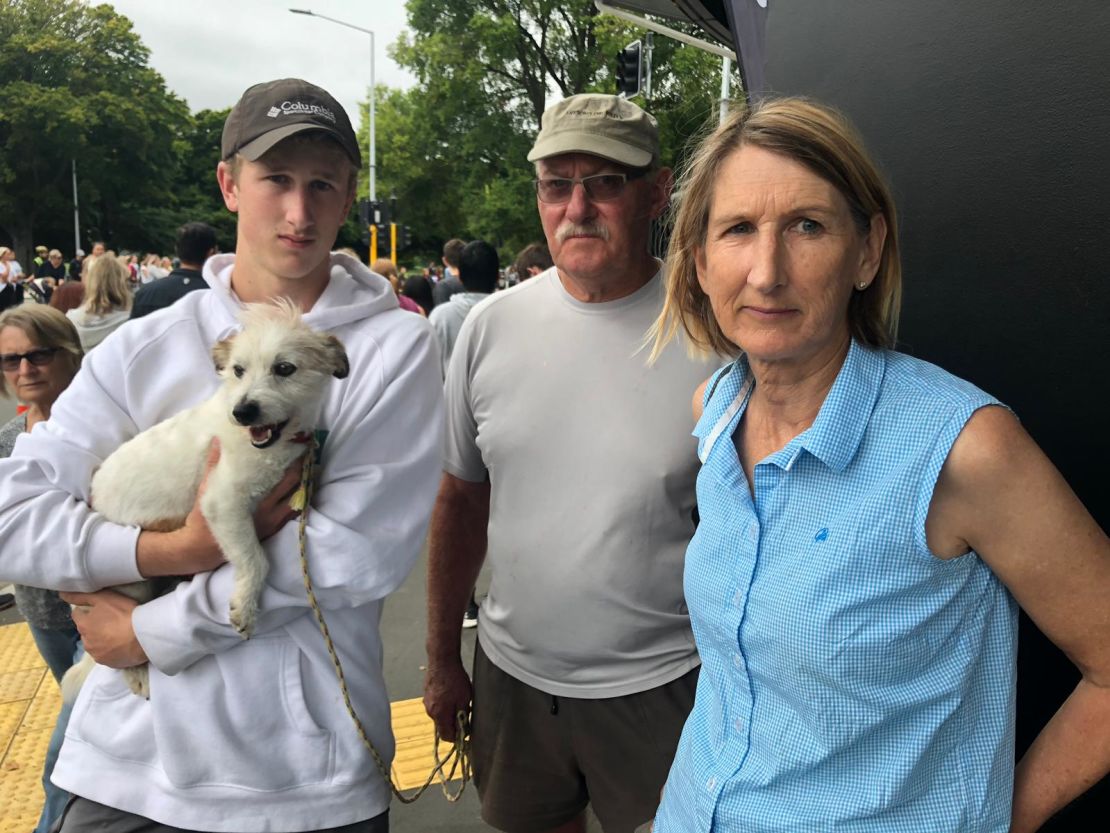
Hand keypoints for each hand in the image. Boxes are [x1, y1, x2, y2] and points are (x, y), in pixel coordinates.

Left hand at [61, 590, 147, 667]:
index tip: (101, 609)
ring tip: (118, 634)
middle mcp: (86, 642)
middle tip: (112, 620)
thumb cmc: (124, 614)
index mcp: (83, 625)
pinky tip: (122, 645)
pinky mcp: (108, 664)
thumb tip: (62, 594)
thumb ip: (82, 596)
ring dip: (101, 639)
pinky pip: (106, 655)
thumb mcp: (104, 598)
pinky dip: (111, 650)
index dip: (88, 610)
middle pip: (86, 631)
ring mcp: (97, 654)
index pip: (78, 615)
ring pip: (95, 644)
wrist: (144, 636)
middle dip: (94, 626)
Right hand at [184, 438, 304, 550]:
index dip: (291, 458)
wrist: (204, 547)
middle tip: (300, 447)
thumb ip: (214, 463)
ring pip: (299, 494)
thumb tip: (220, 439)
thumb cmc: (205, 516)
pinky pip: (296, 507)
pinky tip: (298, 481)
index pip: (284, 475)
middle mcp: (270, 510)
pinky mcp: (276, 526)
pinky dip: (300, 493)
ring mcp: (275, 519)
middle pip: (295, 481)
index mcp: (255, 499)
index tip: (292, 442)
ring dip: (303, 478)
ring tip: (303, 461)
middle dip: (300, 463)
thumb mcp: (207, 489)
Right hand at [423, 659, 472, 742]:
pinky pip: (436, 704)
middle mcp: (430, 710)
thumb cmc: (454, 679)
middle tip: (465, 713)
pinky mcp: (427, 693)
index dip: (456, 737)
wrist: (442, 660)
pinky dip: (444, 703)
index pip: (446, 736)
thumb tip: (463, 730)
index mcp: (439, 714)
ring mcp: (427, 701)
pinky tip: (451, 692)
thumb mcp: (464, 699)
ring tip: (459, 700)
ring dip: (449, 712)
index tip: (465, 733)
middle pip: (442, 725)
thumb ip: (462, 717)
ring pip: (439, 714)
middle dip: (453, 723)